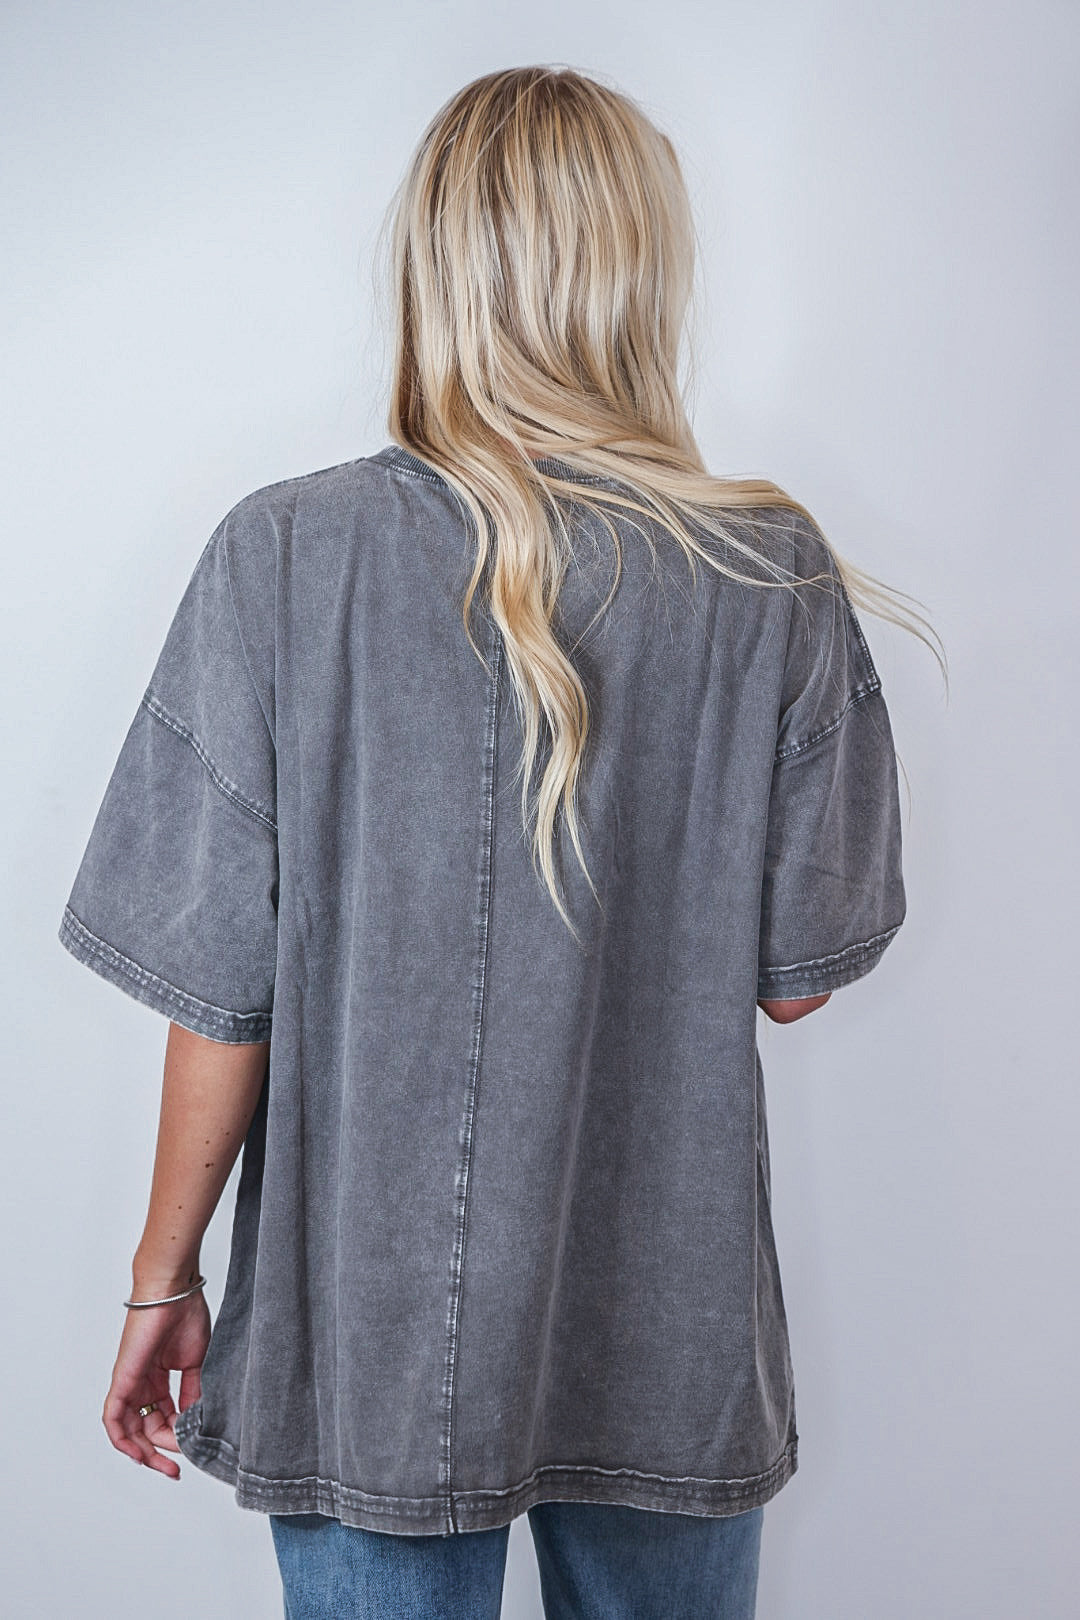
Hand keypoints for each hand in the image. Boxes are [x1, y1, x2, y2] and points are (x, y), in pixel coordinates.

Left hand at [101, 1289, 210, 1479]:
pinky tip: (137, 1453)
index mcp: (159, 1378)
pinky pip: (113, 1417)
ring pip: (128, 1429)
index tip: (192, 1448)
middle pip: (144, 1429)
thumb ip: (192, 1393)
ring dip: (143, 1451)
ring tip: (163, 1465)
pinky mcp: (122, 1379)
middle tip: (175, 1469)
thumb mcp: (197, 1362)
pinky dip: (122, 1438)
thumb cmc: (186, 1315)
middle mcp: (142, 1384)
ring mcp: (130, 1382)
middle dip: (159, 1452)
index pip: (163, 1418)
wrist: (174, 1292)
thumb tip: (193, 1422)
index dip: (176, 1438)